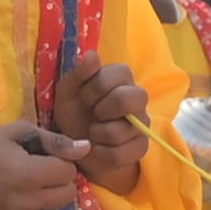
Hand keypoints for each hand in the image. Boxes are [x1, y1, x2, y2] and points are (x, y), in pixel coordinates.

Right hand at [0, 123, 85, 209]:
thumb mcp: (16, 133)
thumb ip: (53, 140)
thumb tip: (85, 148)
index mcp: (30, 174)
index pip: (69, 171)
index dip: (60, 161)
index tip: (43, 157)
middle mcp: (27, 202)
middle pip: (68, 194)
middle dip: (59, 181)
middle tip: (39, 172)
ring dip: (48, 197)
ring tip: (26, 186)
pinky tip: (14, 199)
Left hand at [53, 51, 150, 189]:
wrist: (77, 147)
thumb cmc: (75, 113)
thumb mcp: (68, 92)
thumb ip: (79, 73)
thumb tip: (92, 55)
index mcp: (122, 77)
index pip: (115, 76)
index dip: (93, 89)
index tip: (84, 97)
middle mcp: (138, 97)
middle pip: (125, 99)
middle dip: (99, 110)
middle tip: (92, 114)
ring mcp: (142, 124)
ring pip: (119, 131)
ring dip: (96, 134)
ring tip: (93, 132)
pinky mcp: (141, 148)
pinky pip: (118, 154)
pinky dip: (100, 153)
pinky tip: (98, 148)